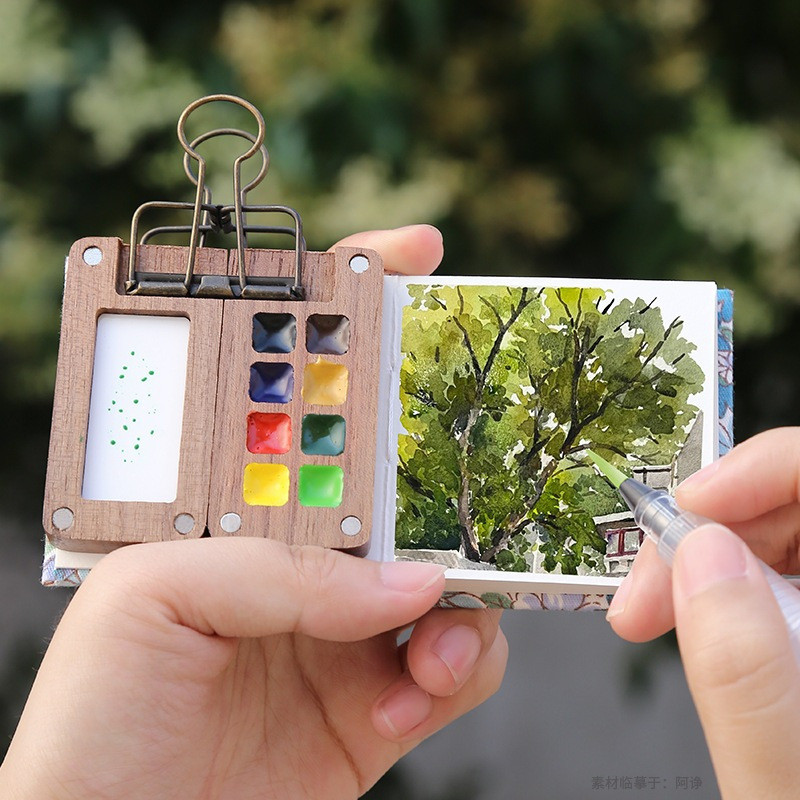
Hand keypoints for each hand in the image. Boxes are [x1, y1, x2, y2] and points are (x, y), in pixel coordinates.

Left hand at [0, 226, 506, 799]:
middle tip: (489, 477)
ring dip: (465, 599)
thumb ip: (285, 572)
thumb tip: (408, 586)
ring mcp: (344, 618)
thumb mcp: (151, 596)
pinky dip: (455, 671)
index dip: (355, 312)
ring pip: (449, 571)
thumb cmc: (98, 715)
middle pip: (399, 473)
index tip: (417, 256)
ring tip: (434, 643)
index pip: (301, 386)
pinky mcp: (378, 690)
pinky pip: (455, 661)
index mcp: (236, 498)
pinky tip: (408, 696)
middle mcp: (300, 548)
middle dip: (454, 467)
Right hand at [607, 428, 799, 798]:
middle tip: (646, 592)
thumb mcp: (781, 788)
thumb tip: (702, 555)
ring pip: (775, 537)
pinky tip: (684, 619)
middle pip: (793, 505)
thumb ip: (747, 678)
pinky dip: (711, 584)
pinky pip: (767, 573)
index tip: (689, 509)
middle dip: (704, 532)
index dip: (763, 471)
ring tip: (649, 612)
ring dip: (696, 560)